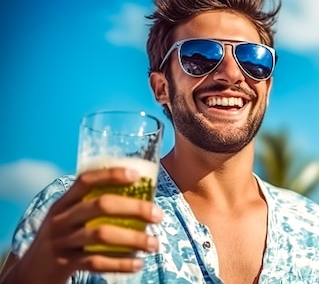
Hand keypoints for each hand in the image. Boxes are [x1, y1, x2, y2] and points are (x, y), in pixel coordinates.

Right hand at [0, 167, 162, 283]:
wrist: (31, 272)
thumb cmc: (61, 239)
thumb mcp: (68, 218)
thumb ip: (91, 207)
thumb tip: (138, 198)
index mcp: (63, 203)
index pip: (86, 180)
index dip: (111, 175)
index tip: (137, 175)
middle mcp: (61, 219)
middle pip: (100, 206)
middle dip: (134, 208)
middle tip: (158, 215)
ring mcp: (62, 241)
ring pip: (102, 235)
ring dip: (133, 239)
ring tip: (154, 244)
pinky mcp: (65, 263)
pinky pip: (97, 262)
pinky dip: (121, 263)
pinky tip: (138, 264)